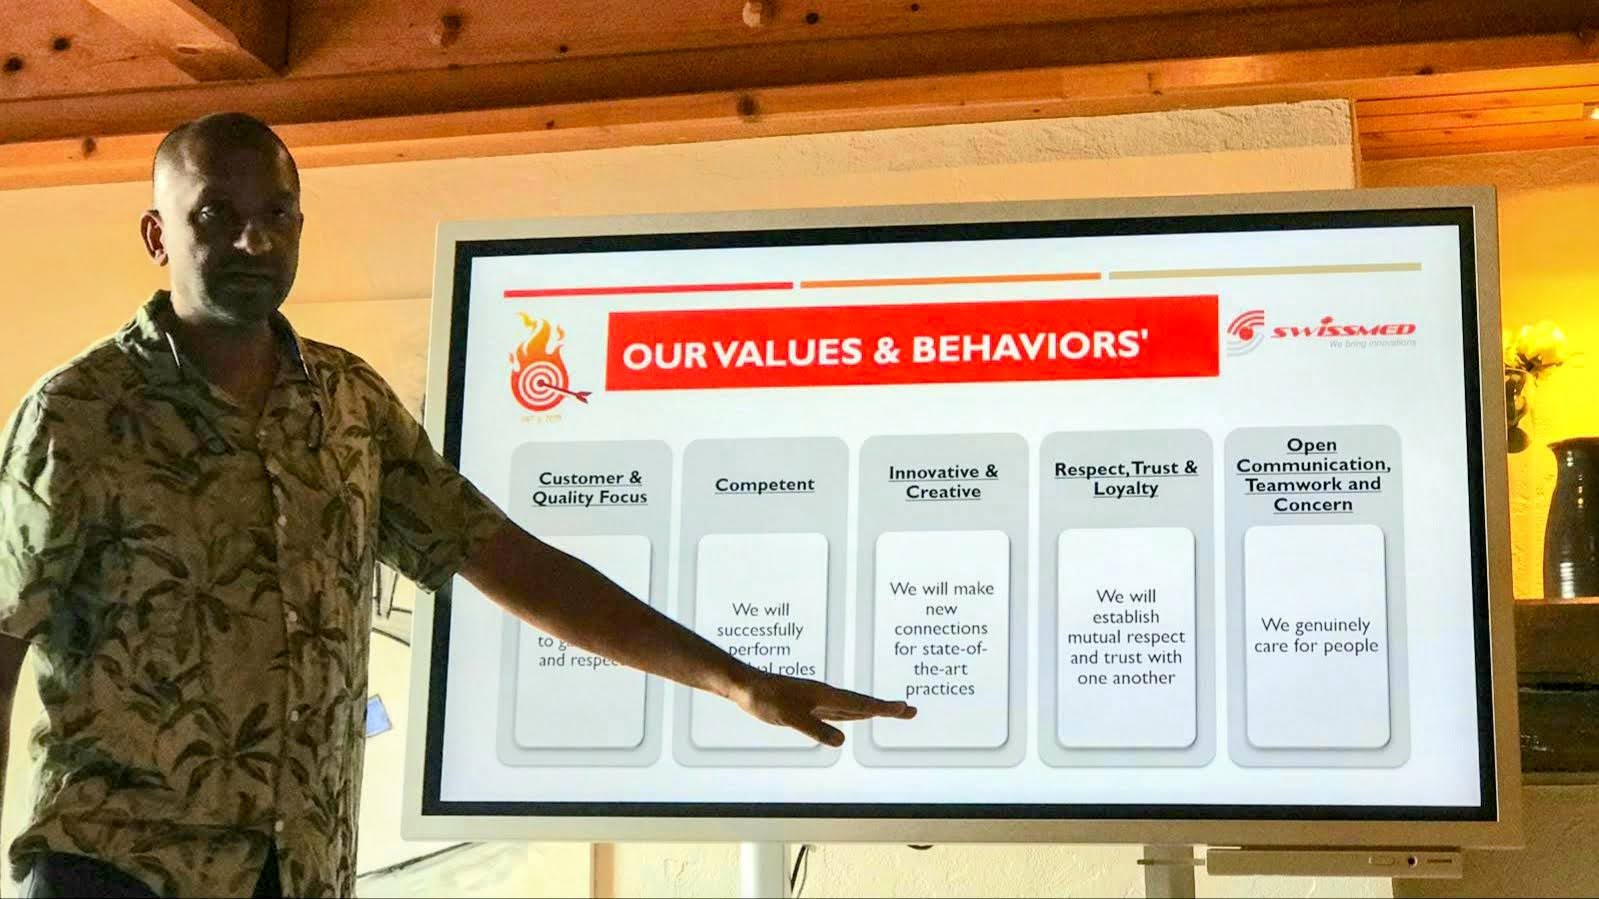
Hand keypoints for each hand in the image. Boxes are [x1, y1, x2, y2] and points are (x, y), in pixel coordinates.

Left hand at [729, 667, 916, 745]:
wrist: (746, 687)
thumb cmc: (766, 699)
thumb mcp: (790, 717)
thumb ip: (815, 729)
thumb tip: (841, 742)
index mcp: (825, 695)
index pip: (861, 705)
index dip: (884, 709)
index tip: (905, 709)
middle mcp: (826, 696)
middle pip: (862, 704)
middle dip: (886, 709)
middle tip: (910, 710)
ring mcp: (818, 700)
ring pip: (852, 707)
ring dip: (872, 710)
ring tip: (890, 712)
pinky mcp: (808, 706)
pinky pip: (838, 711)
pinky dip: (853, 714)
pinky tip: (853, 717)